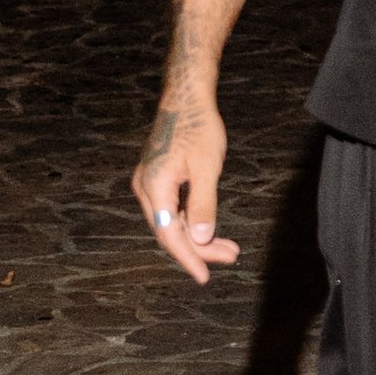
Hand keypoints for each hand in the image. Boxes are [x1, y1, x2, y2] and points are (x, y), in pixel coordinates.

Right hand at [132, 90, 240, 284]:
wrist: (186, 98)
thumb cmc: (198, 128)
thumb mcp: (206, 168)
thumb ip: (203, 206)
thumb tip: (200, 239)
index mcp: (154, 187)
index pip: (169, 235)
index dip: (188, 258)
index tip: (204, 276)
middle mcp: (145, 188)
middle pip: (170, 231)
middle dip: (199, 248)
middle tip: (230, 257)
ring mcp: (149, 183)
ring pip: (172, 221)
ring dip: (198, 236)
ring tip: (228, 248)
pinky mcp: (157, 178)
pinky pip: (172, 209)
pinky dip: (191, 220)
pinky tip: (210, 228)